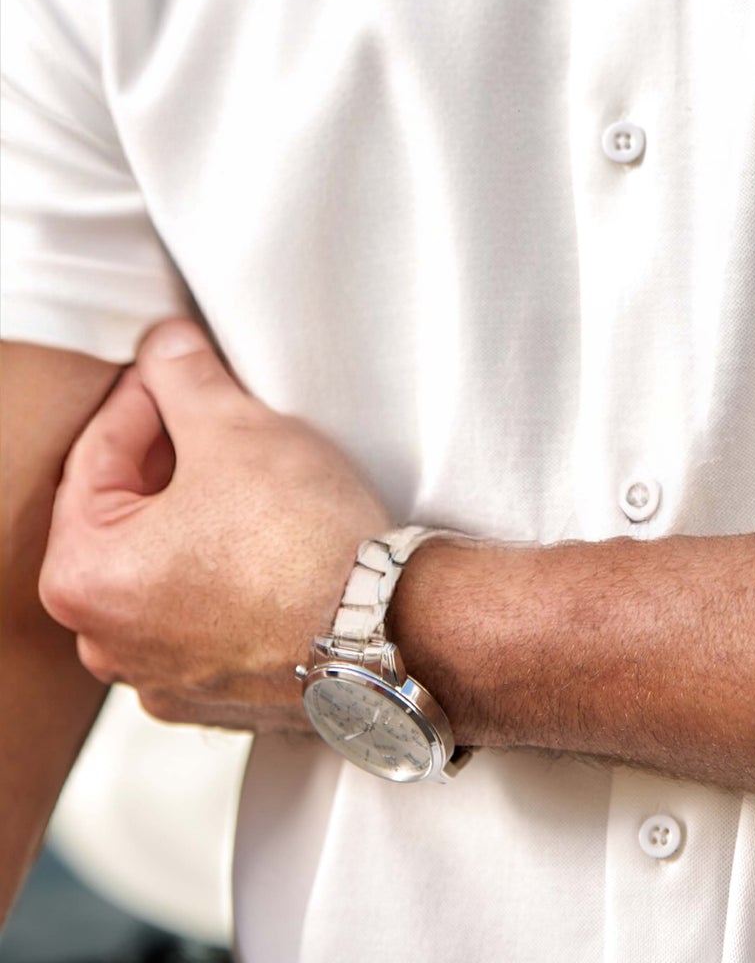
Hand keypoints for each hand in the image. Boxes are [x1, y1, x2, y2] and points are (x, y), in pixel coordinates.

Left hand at [39, 319, 389, 732]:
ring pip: (164, 565)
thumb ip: (182, 376)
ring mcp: (160, 676)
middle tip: (217, 412)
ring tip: (248, 472)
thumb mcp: (233, 429)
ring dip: (196, 513)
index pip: (97, 452)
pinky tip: (264, 538)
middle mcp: (106, 641)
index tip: (177, 366)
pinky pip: (202, 612)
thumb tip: (164, 349)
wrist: (383, 627)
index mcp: (83, 577)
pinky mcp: (214, 694)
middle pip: (126, 513)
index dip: (144, 394)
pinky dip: (222, 572)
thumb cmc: (303, 542)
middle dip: (169, 455)